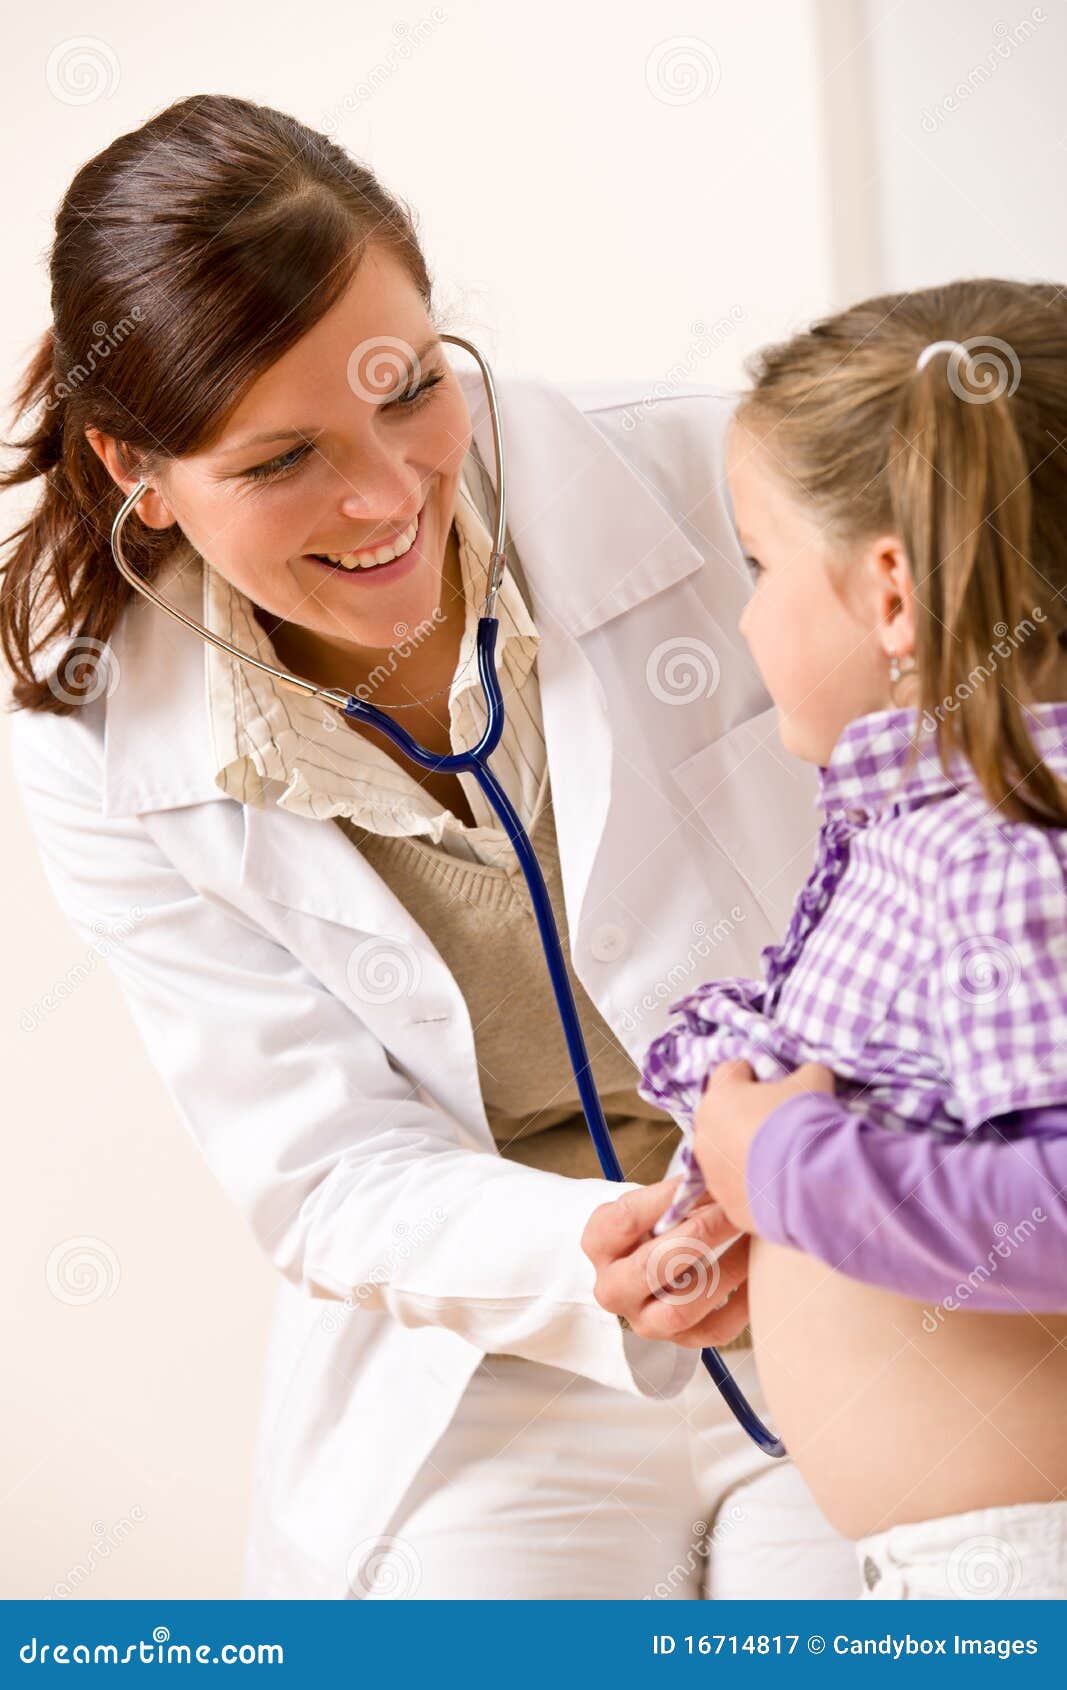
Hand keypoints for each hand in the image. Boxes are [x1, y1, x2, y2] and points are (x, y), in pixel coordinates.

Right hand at [581, 1176, 750, 1349]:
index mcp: (599, 1244)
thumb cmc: (656, 1224)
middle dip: (700, 1233)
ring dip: (725, 1270)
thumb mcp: (652, 1204)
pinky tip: (761, 1272)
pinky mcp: (679, 1341)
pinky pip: (714, 1329)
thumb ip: (676, 1193)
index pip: (626, 1219)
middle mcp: (612, 1288)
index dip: (668, 1197)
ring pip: (682, 1308)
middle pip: (651, 1267)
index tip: (705, 1178)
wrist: (652, 1268)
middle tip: (734, 1210)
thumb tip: (715, 1171)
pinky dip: (742, 1302)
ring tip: (752, 1239)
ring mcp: (644, 1321)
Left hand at [692, 1058, 834, 1232]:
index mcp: (719, 1097)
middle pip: (722, 1116)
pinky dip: (754, 1185)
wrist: (810, 1183)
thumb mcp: (813, 1082)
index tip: (772, 1084)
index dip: (752, 1074)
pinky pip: (738, 1188)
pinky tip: (781, 1185)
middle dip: (745, 1117)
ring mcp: (712, 1174)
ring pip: (725, 1155)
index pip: (729, 1072)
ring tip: (781, 1159)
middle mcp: (705, 1134)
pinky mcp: (727, 1205)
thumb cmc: (803, 1122)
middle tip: (779, 1124)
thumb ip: (804, 1073)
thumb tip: (808, 1075)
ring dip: (746, 1153)